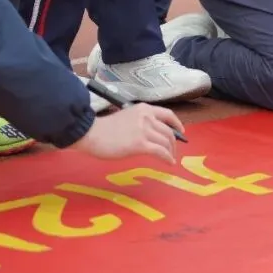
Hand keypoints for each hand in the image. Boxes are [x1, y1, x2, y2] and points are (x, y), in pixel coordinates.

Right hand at [72, 104, 186, 164]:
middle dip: (174, 143)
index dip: (177, 124)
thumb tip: (151, 134)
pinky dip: (167, 158)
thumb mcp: (126, 117)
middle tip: (173, 151)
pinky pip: (160, 151)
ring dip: (171, 152)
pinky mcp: (140, 144)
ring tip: (171, 159)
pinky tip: (169, 163)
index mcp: (144, 109)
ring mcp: (144, 130)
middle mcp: (147, 117)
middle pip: (168, 131)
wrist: (91, 133)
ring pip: (166, 141)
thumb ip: (140, 122)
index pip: (167, 114)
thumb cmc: (103, 128)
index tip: (181, 131)